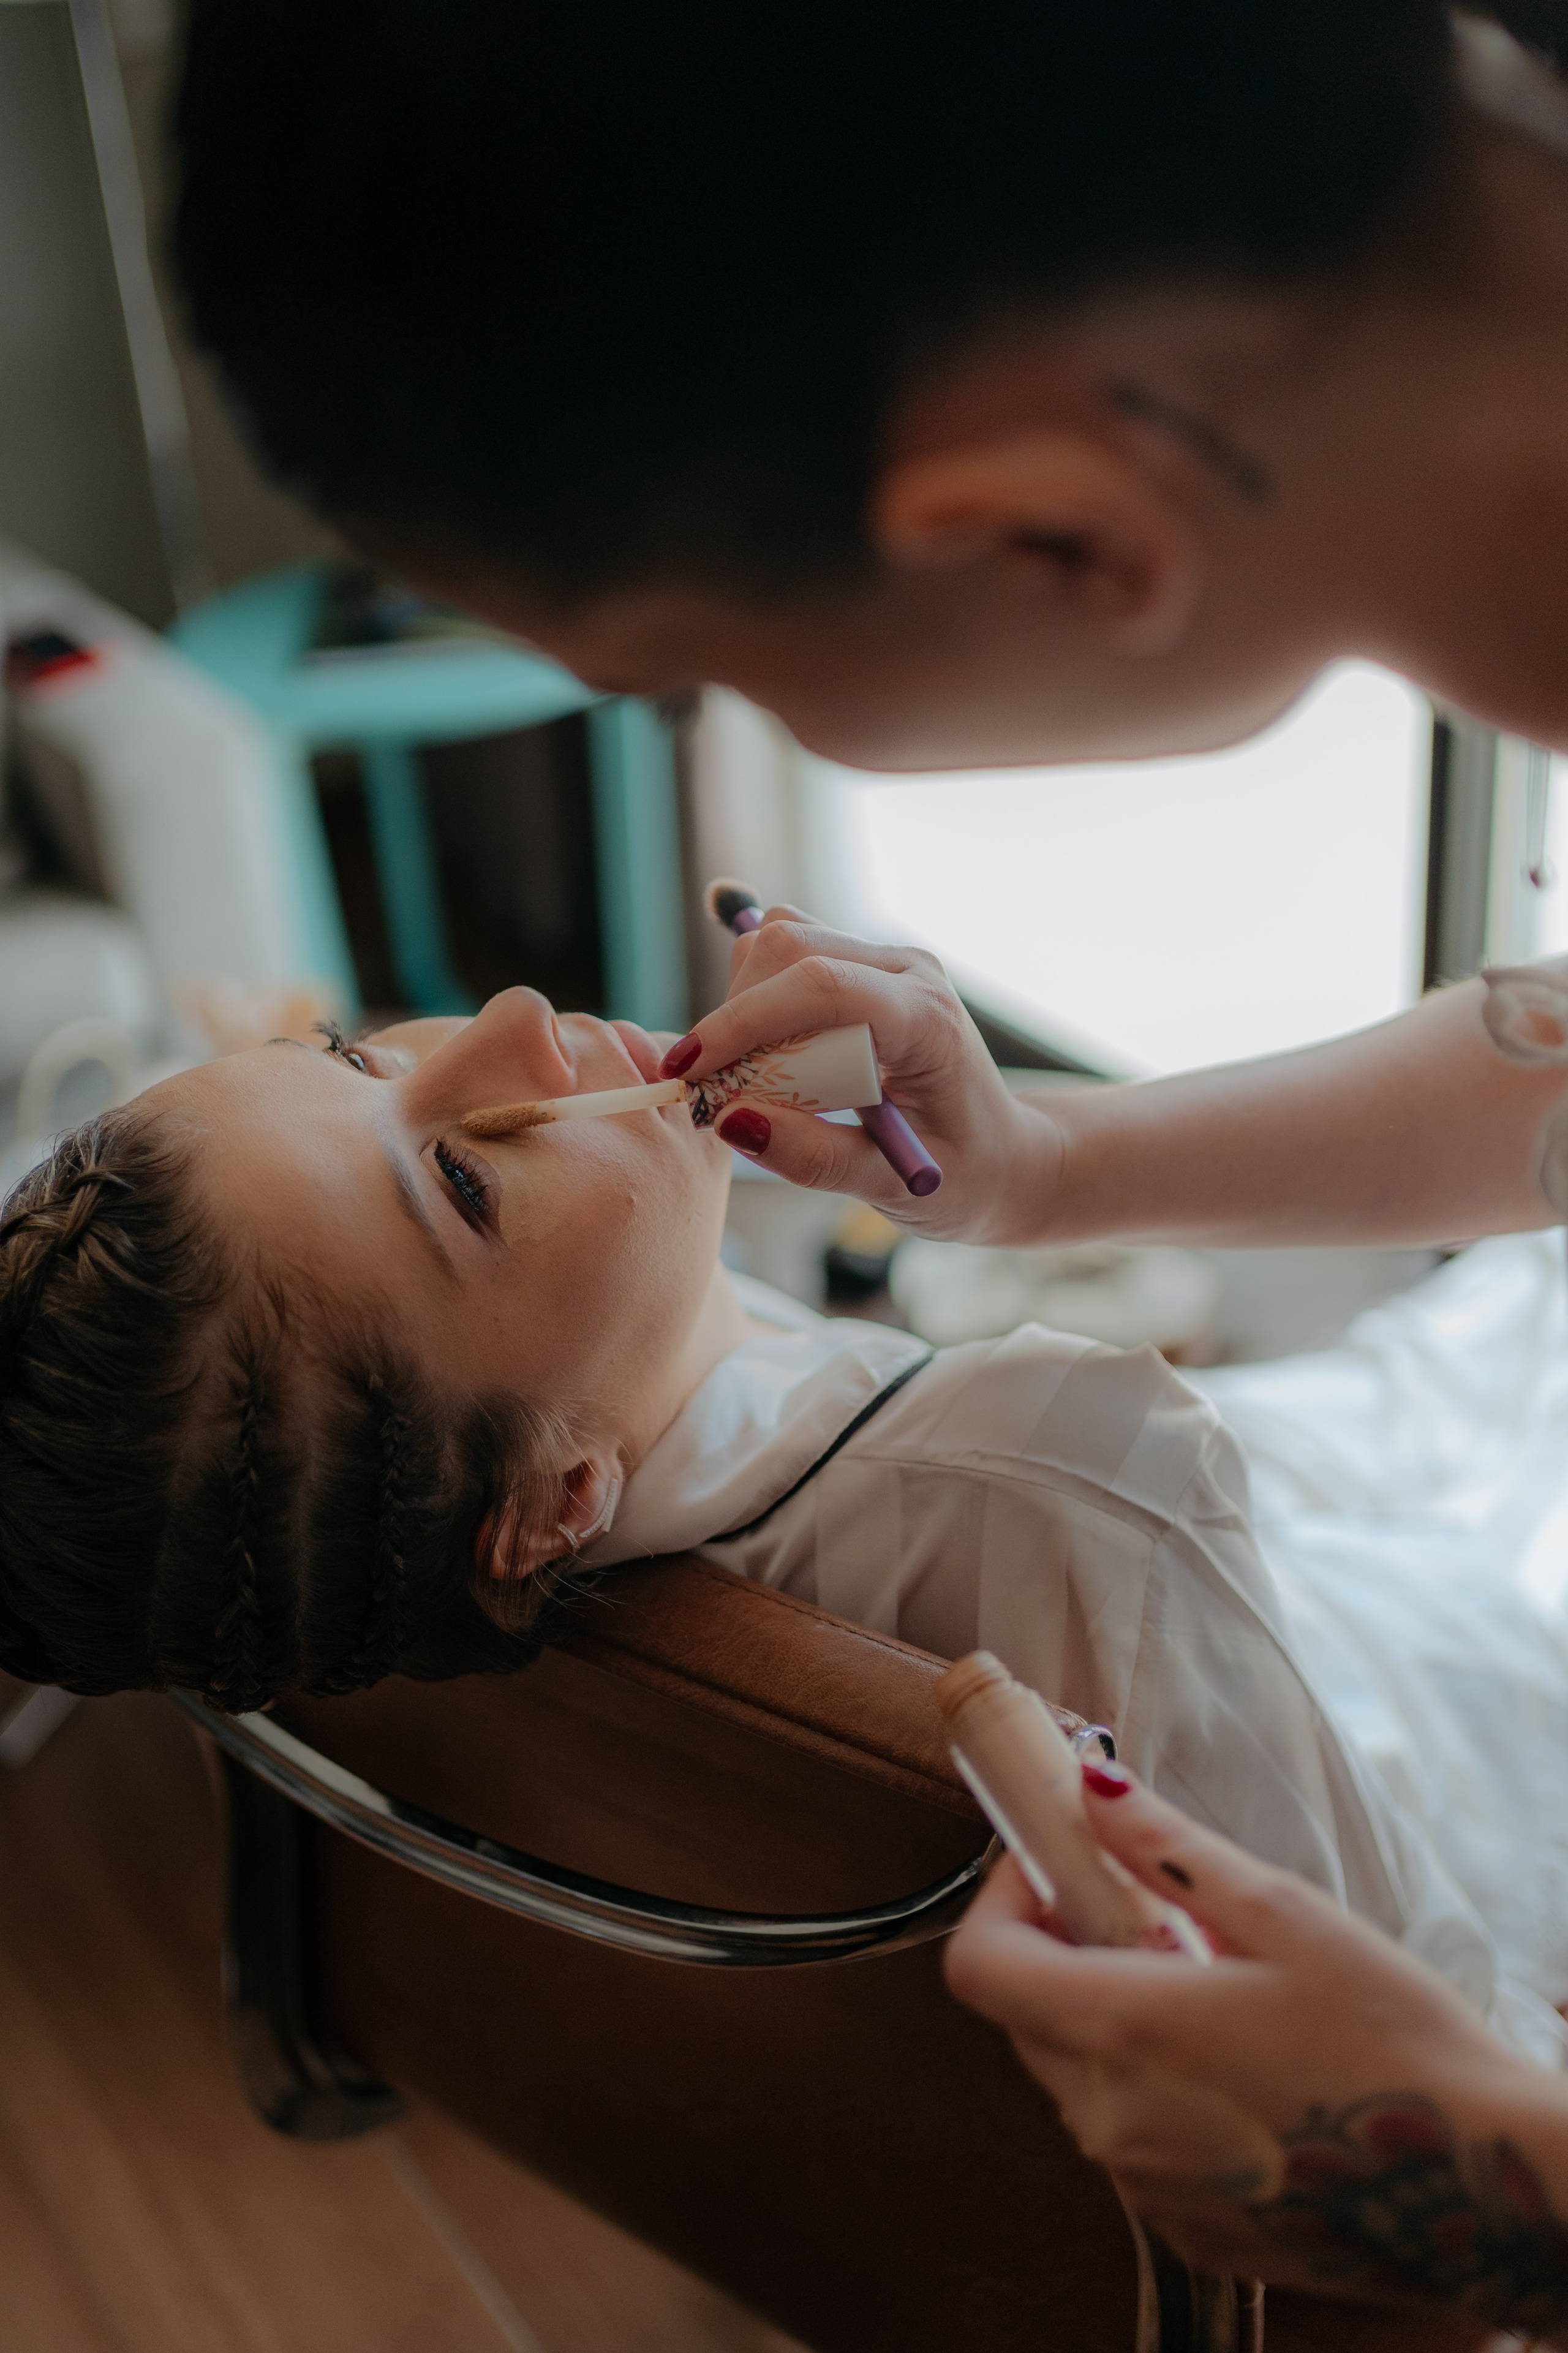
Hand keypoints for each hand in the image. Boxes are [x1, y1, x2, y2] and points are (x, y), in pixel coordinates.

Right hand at [659, 907, 1060, 1238]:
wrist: (1006, 1158)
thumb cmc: (965, 1178)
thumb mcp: (896, 1189)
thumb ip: (817, 1159)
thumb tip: (731, 1120)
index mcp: (926, 1019)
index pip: (821, 987)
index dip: (743, 1021)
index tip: (690, 1071)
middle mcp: (907, 972)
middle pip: (788, 946)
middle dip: (735, 1015)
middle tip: (714, 1090)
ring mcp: (886, 963)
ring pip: (780, 939)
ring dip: (742, 1005)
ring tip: (748, 1079)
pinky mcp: (862, 969)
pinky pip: (786, 956)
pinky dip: (755, 999)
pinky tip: (760, 1053)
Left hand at [945, 1768, 1567, 2329]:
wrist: (1485, 2193)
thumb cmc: (1395, 2043)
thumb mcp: (1285, 1917)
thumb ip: (1168, 1852)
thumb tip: (1091, 1785)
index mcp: (1125, 2029)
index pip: (979, 1965)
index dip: (998, 1900)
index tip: (1055, 1865)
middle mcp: (1111, 2119)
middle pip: (1023, 2016)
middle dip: (1061, 1949)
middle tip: (1146, 1911)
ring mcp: (1143, 2186)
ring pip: (1074, 2079)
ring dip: (1111, 2020)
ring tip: (1212, 1989)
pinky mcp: (1184, 2230)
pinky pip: (1127, 2141)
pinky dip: (1152, 2091)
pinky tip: (1237, 2067)